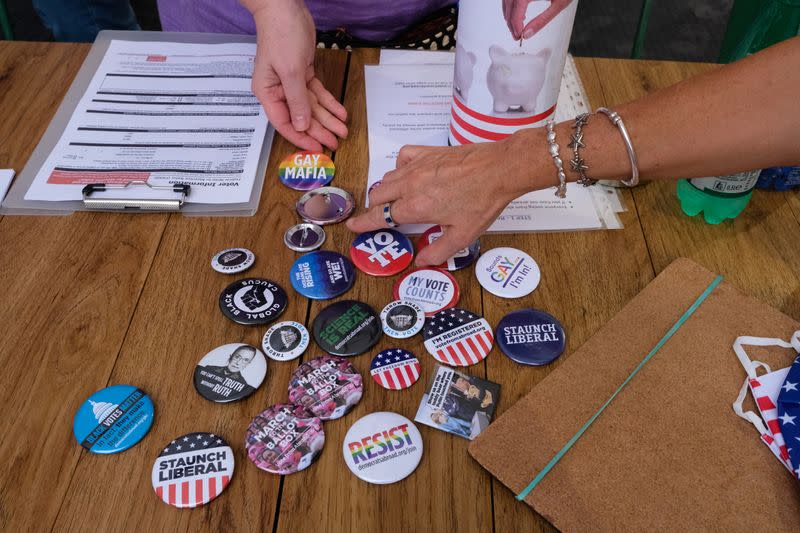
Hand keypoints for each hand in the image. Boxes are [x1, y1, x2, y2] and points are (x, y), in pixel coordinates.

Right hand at [249, 0, 347, 150]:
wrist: (285, 8)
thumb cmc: (280, 35)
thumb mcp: (291, 71)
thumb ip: (297, 100)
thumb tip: (300, 125)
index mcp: (268, 92)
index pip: (284, 123)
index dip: (300, 137)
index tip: (315, 148)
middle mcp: (278, 90)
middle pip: (300, 117)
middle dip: (319, 130)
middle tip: (335, 142)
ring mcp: (291, 83)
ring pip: (312, 107)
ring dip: (328, 119)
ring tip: (343, 131)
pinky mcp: (302, 73)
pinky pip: (317, 94)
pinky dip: (329, 103)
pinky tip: (341, 113)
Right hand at [346, 130, 548, 266]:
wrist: (499, 169)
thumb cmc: (483, 202)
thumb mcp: (463, 236)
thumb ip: (438, 251)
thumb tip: (420, 262)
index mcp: (415, 207)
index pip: (381, 217)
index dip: (364, 223)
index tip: (352, 226)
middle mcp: (410, 185)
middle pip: (378, 196)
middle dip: (375, 208)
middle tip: (379, 216)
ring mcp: (417, 166)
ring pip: (387, 177)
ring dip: (385, 190)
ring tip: (394, 199)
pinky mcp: (427, 152)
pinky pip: (401, 157)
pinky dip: (398, 166)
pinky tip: (408, 173)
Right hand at [502, 0, 572, 39]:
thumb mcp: (558, 5)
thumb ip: (542, 20)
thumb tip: (528, 33)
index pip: (516, 10)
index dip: (515, 25)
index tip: (519, 36)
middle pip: (509, 6)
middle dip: (511, 23)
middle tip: (517, 36)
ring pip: (507, 2)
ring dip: (509, 16)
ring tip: (517, 28)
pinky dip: (511, 7)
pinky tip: (518, 14)